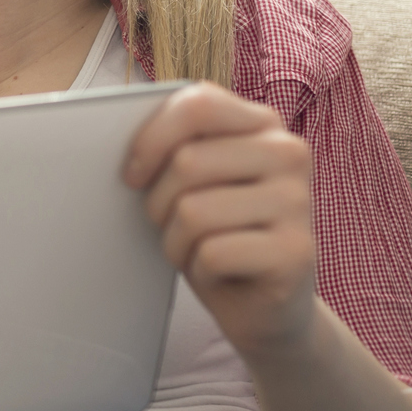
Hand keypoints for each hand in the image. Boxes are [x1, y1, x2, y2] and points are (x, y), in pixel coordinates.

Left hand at [124, 81, 317, 361]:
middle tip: (173, 225)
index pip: (198, 104)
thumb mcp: (197, 180)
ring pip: (193, 211)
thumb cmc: (220, 232)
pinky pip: (211, 253)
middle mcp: (289, 154)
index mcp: (262, 124)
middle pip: (187, 163)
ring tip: (197, 249)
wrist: (268, 306)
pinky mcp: (295, 252)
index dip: (151, 139)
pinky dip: (198, 269)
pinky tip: (219, 273)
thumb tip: (114, 137)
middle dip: (159, 203)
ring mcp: (298, 202)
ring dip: (176, 242)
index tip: (132, 175)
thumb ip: (177, 146)